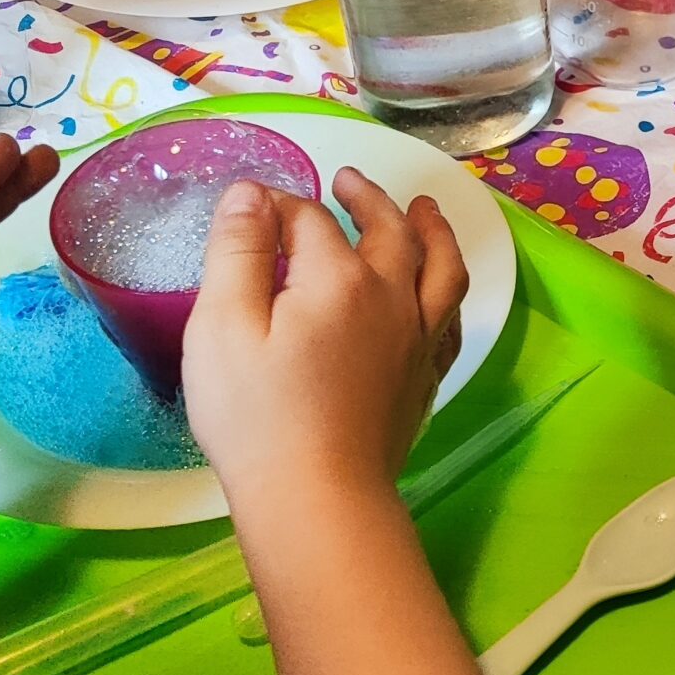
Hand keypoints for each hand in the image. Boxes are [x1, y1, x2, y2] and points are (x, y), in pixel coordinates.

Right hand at [180, 169, 467, 524]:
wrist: (319, 495)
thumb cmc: (258, 415)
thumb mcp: (224, 326)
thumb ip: (238, 252)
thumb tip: (251, 193)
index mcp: (339, 279)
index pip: (311, 221)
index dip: (280, 206)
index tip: (252, 206)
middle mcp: (392, 298)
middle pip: (389, 231)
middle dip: (368, 198)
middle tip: (349, 180)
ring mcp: (418, 338)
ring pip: (441, 267)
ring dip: (432, 230)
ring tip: (424, 210)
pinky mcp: (426, 376)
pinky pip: (451, 316)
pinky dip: (447, 288)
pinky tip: (438, 287)